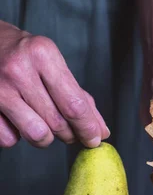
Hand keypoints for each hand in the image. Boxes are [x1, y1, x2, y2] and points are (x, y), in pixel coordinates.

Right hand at [0, 21, 108, 148]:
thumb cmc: (22, 56)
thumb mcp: (52, 64)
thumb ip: (78, 97)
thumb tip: (100, 131)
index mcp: (43, 55)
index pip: (75, 105)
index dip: (88, 128)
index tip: (94, 139)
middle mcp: (20, 69)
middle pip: (58, 124)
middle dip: (69, 134)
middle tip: (67, 129)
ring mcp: (0, 89)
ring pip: (37, 135)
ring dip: (44, 138)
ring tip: (40, 123)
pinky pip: (10, 140)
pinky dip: (16, 136)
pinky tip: (15, 120)